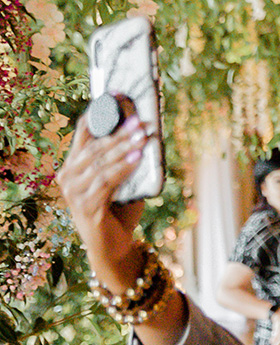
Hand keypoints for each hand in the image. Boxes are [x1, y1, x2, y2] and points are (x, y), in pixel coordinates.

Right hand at [57, 111, 148, 291]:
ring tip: (143, 136)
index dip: (100, 113)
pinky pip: (107, 182)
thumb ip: (128, 163)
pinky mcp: (86, 207)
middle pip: (95, 147)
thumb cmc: (119, 213)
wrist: (114, 249)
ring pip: (100, 163)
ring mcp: (74, 193)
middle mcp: (68, 177)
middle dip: (119, 132)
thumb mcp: (124, 183)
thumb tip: (146, 136)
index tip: (118, 96)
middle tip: (140, 120)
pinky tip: (138, 158)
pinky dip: (124, 168)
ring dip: (124, 147)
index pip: (84, 132)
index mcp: (74, 166)